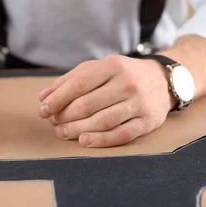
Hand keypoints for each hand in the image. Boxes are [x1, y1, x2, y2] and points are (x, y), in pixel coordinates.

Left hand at [38, 55, 174, 147]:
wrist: (163, 80)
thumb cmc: (122, 75)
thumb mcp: (98, 68)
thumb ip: (70, 80)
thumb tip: (43, 97)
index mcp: (112, 65)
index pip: (79, 84)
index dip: (57, 99)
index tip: (42, 110)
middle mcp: (127, 82)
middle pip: (88, 104)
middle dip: (65, 116)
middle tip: (54, 123)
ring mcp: (139, 103)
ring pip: (102, 121)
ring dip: (78, 130)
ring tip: (63, 133)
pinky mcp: (148, 121)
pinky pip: (121, 134)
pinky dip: (101, 140)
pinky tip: (84, 141)